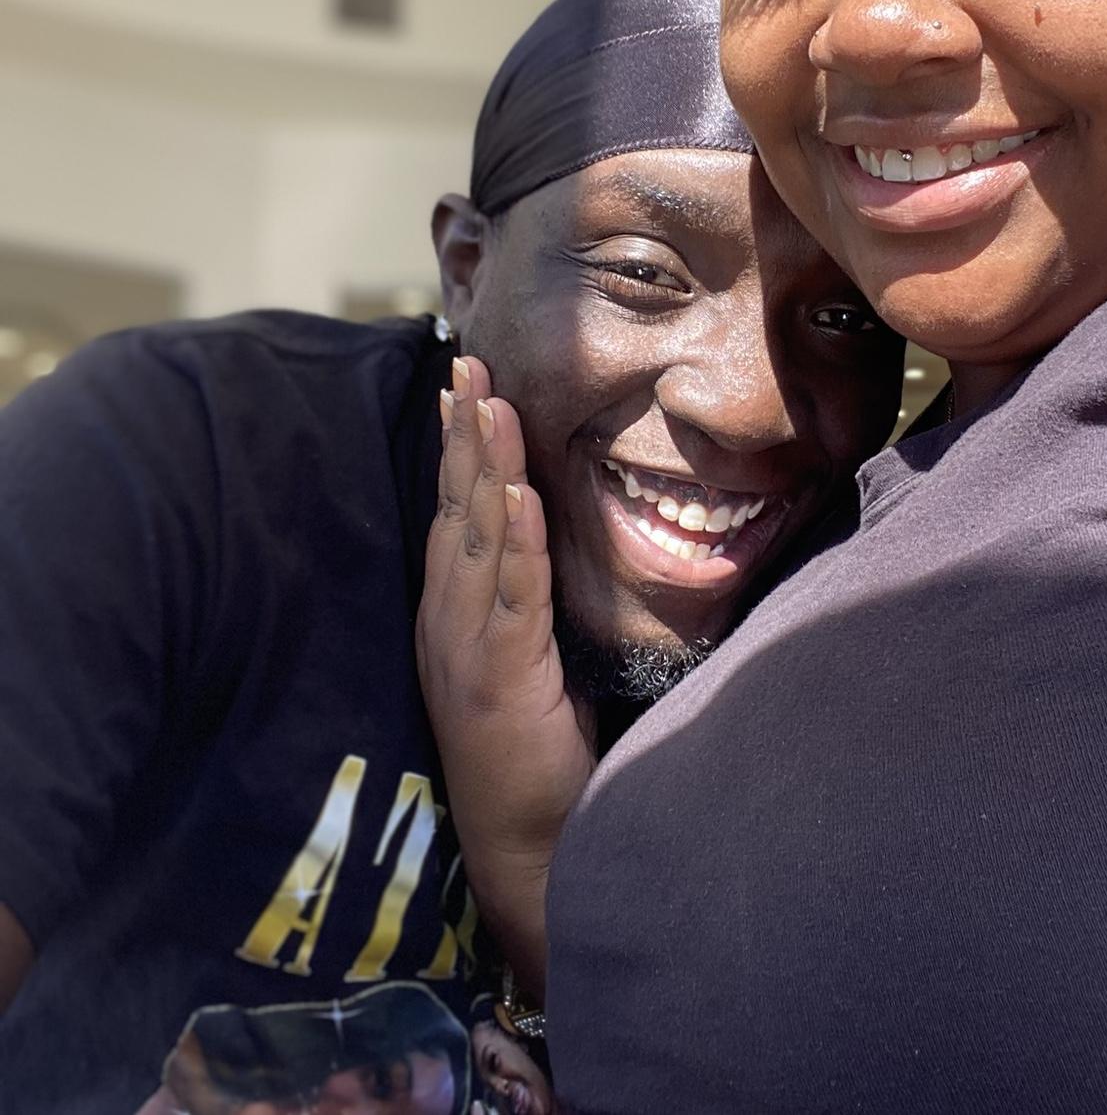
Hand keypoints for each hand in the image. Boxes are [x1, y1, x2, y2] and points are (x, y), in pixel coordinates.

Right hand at [416, 356, 595, 998]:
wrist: (531, 847)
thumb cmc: (537, 753)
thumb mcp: (528, 657)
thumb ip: (528, 597)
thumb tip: (553, 530)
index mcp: (455, 615)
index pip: (455, 515)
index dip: (458, 451)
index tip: (465, 387)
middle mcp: (449, 623)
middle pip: (456, 512)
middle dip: (461, 436)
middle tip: (465, 364)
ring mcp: (468, 652)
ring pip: (478, 542)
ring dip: (483, 470)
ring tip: (489, 404)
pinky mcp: (501, 682)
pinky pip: (513, 600)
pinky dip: (518, 545)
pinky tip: (522, 496)